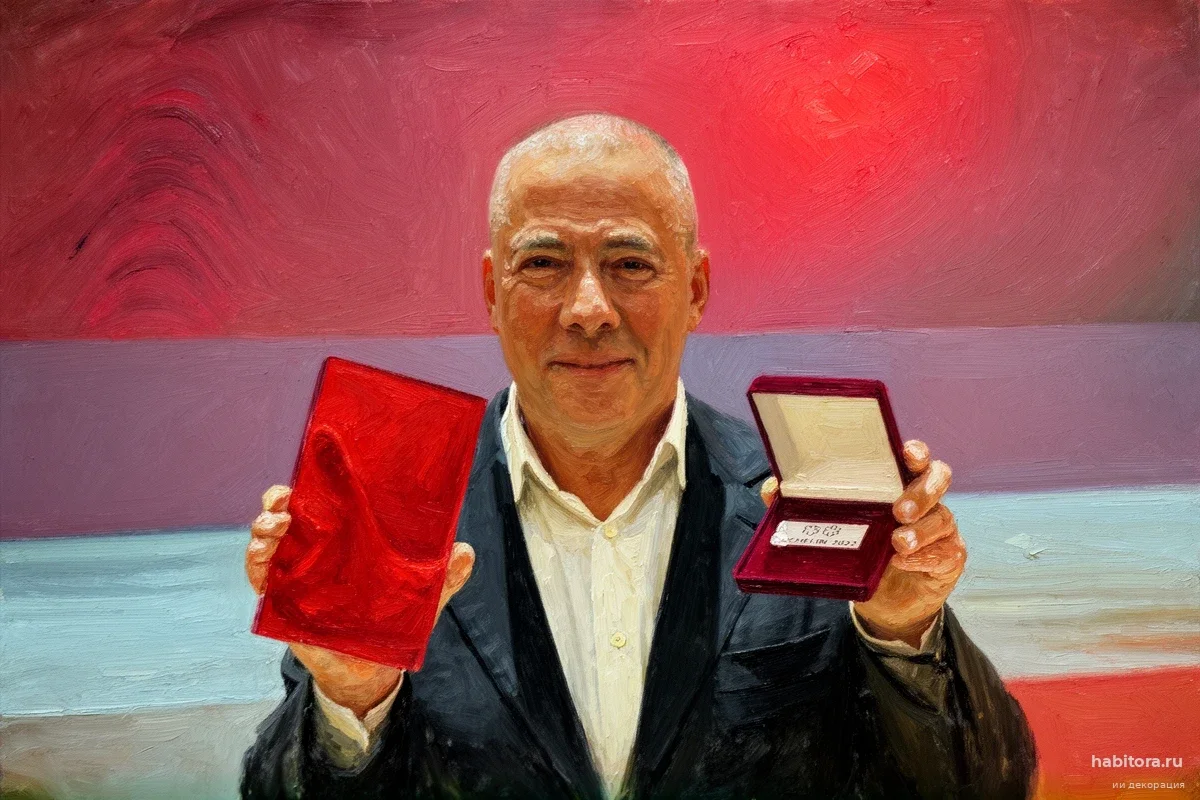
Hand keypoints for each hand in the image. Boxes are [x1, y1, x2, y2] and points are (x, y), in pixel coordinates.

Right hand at [246, 485, 475, 715]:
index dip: (313, 484)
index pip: (324, 505)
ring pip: (268, 543)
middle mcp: (315, 554)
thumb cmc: (392, 625)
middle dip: (278, 500)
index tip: (312, 471)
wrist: (373, 672)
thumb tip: (464, 551)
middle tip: (282, 496)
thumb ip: (444, 577)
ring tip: (275, 525)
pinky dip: (254, 565)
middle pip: (288, 516)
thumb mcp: (422, 598)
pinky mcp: (281, 605)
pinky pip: (259, 581)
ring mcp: (294, 578)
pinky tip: (262, 556)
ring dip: (262, 529)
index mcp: (345, 543)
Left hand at [760, 440, 964, 648]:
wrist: (885, 604)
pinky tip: (904, 563)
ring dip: (920, 531)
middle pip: (938, 477)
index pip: (914, 457)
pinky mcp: (949, 557)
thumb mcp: (833, 528)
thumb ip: (802, 505)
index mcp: (897, 482)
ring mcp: (942, 528)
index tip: (906, 453)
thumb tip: (772, 488)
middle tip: (897, 510)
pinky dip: (925, 558)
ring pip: (944, 517)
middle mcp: (925, 500)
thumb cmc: (860, 551)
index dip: (914, 451)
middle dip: (921, 491)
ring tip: (897, 544)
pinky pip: (947, 553)